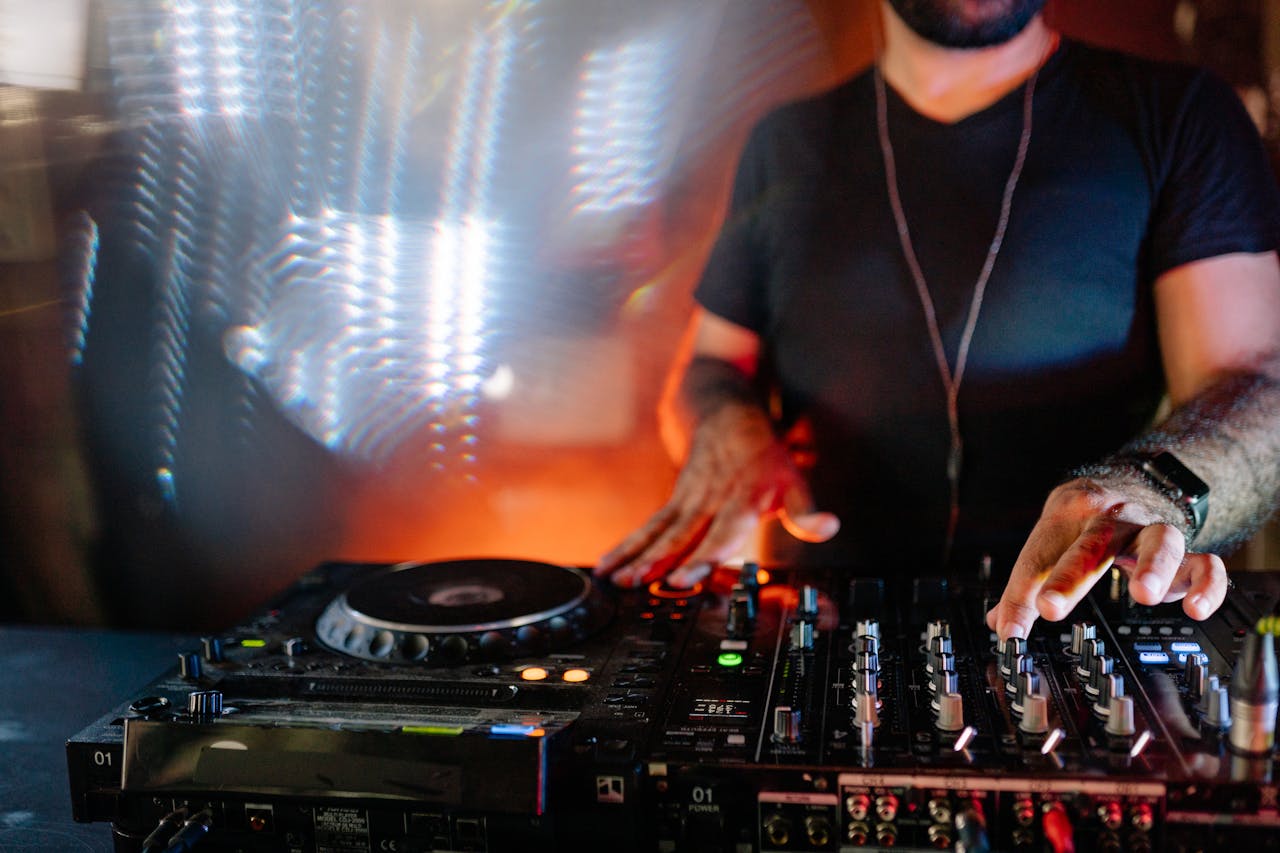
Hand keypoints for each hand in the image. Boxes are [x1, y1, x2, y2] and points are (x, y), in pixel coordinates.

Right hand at [594, 403, 838, 587]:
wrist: (725, 412)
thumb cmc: (761, 453)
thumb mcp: (791, 479)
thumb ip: (805, 511)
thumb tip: (827, 527)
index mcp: (739, 499)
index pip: (721, 534)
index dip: (703, 557)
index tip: (684, 577)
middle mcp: (708, 502)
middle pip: (679, 535)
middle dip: (655, 561)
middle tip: (634, 583)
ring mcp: (687, 501)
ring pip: (657, 531)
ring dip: (634, 555)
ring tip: (613, 578)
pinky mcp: (673, 502)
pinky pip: (648, 526)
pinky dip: (627, 545)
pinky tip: (608, 566)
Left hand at [985, 478, 1228, 640]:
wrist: (1136, 480)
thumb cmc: (1085, 522)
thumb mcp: (1051, 543)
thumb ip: (1026, 587)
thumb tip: (1000, 626)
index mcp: (1069, 515)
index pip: (1039, 557)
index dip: (1020, 596)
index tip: (1010, 631)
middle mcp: (1112, 518)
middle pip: (1091, 543)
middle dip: (1068, 575)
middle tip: (1048, 608)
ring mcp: (1152, 530)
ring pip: (1158, 541)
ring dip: (1152, 567)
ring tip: (1142, 596)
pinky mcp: (1186, 551)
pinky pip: (1205, 563)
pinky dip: (1205, 584)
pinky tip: (1196, 609)